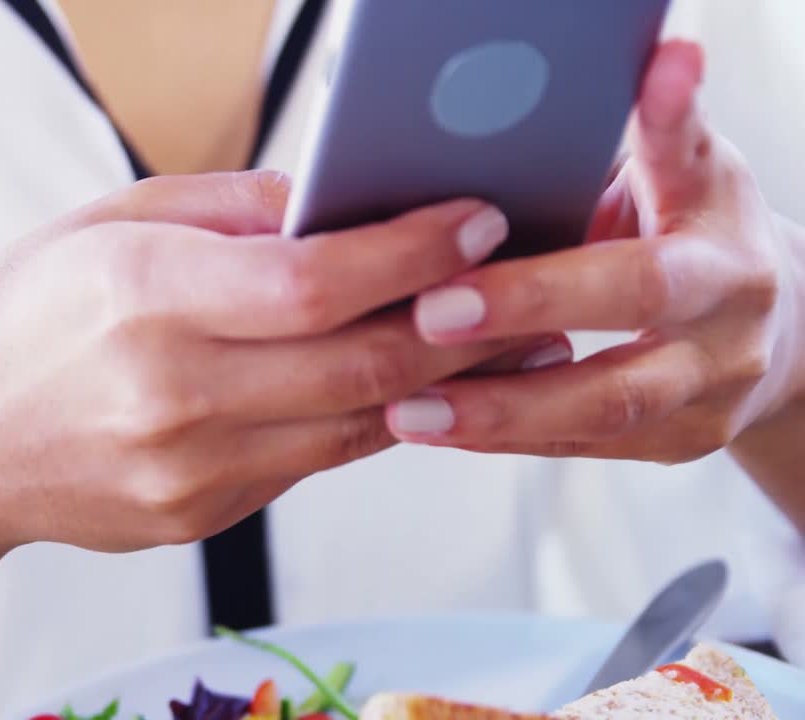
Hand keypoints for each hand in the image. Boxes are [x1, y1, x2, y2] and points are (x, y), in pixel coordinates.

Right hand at [0, 171, 537, 553]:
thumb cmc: (23, 317)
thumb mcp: (111, 224)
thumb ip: (235, 213)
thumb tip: (343, 207)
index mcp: (144, 297)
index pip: (316, 284)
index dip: (414, 254)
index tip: (478, 221)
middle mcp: (169, 394)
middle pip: (359, 367)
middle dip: (461, 324)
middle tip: (524, 288)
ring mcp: (185, 472)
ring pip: (354, 427)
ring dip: (441, 383)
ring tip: (500, 342)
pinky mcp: (197, 517)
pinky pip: (310, 463)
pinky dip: (367, 421)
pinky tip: (402, 385)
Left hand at [383, 40, 804, 464]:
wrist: (772, 330)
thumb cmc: (700, 234)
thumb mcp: (686, 172)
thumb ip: (653, 130)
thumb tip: (659, 57)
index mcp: (719, 222)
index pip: (675, 178)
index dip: (623, 159)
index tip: (510, 192)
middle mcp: (726, 311)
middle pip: (635, 306)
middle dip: (528, 308)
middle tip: (430, 312)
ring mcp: (708, 388)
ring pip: (606, 407)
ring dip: (501, 408)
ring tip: (410, 407)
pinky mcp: (676, 442)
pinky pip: (583, 448)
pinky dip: (505, 438)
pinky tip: (436, 427)